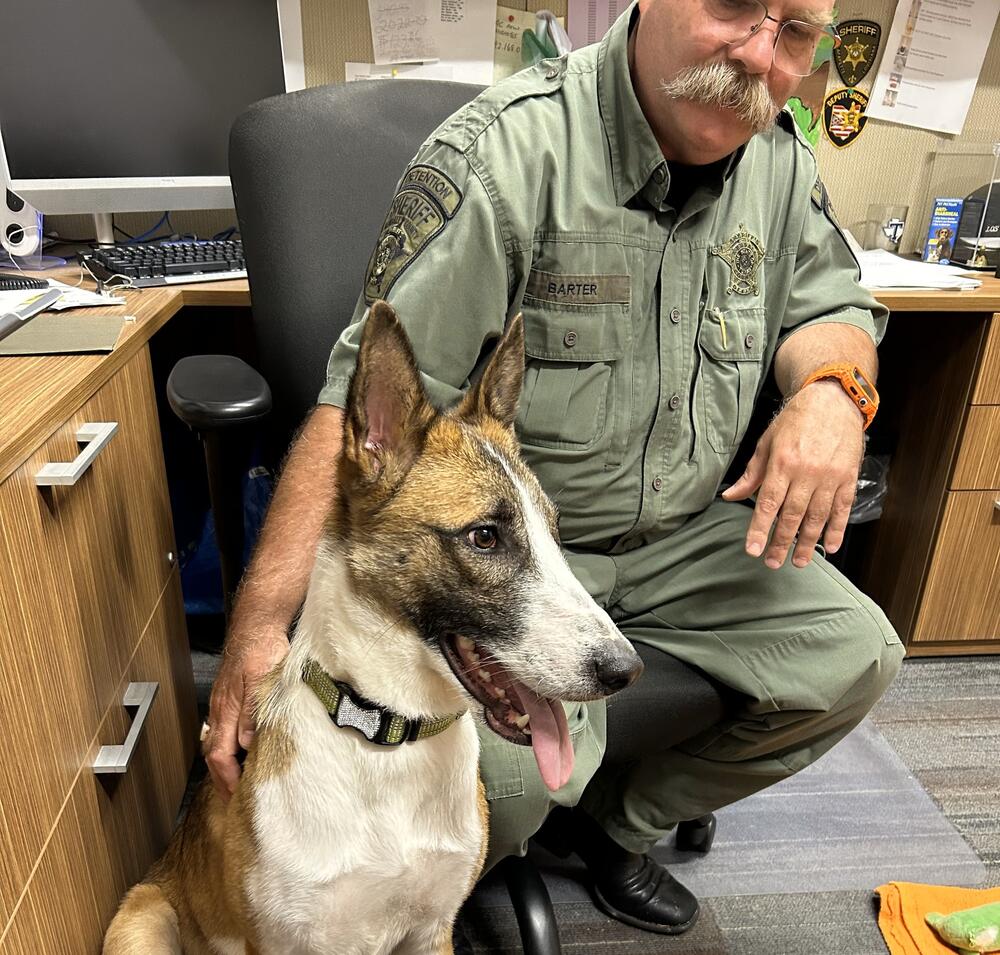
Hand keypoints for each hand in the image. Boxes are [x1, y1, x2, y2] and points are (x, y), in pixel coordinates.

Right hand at [204, 627, 289, 799]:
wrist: (256, 625)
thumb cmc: (261, 649)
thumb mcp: (262, 681)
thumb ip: (252, 712)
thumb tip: (246, 744)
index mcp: (227, 710)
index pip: (220, 754)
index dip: (227, 777)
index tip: (236, 794)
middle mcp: (220, 710)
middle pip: (214, 753)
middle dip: (222, 778)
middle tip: (234, 799)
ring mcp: (223, 703)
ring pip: (218, 742)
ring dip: (225, 765)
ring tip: (237, 782)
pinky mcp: (230, 697)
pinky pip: (224, 730)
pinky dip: (229, 748)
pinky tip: (241, 751)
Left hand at [721, 380, 864, 568]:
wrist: (833, 400)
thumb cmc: (795, 421)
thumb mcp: (767, 442)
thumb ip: (751, 473)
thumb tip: (730, 496)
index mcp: (782, 463)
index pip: (768, 503)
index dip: (760, 529)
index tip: (753, 549)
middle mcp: (806, 472)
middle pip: (792, 515)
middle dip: (781, 542)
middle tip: (772, 562)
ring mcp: (830, 476)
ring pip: (817, 517)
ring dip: (807, 543)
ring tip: (798, 561)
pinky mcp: (848, 477)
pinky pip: (842, 509)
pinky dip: (836, 529)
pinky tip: (829, 547)